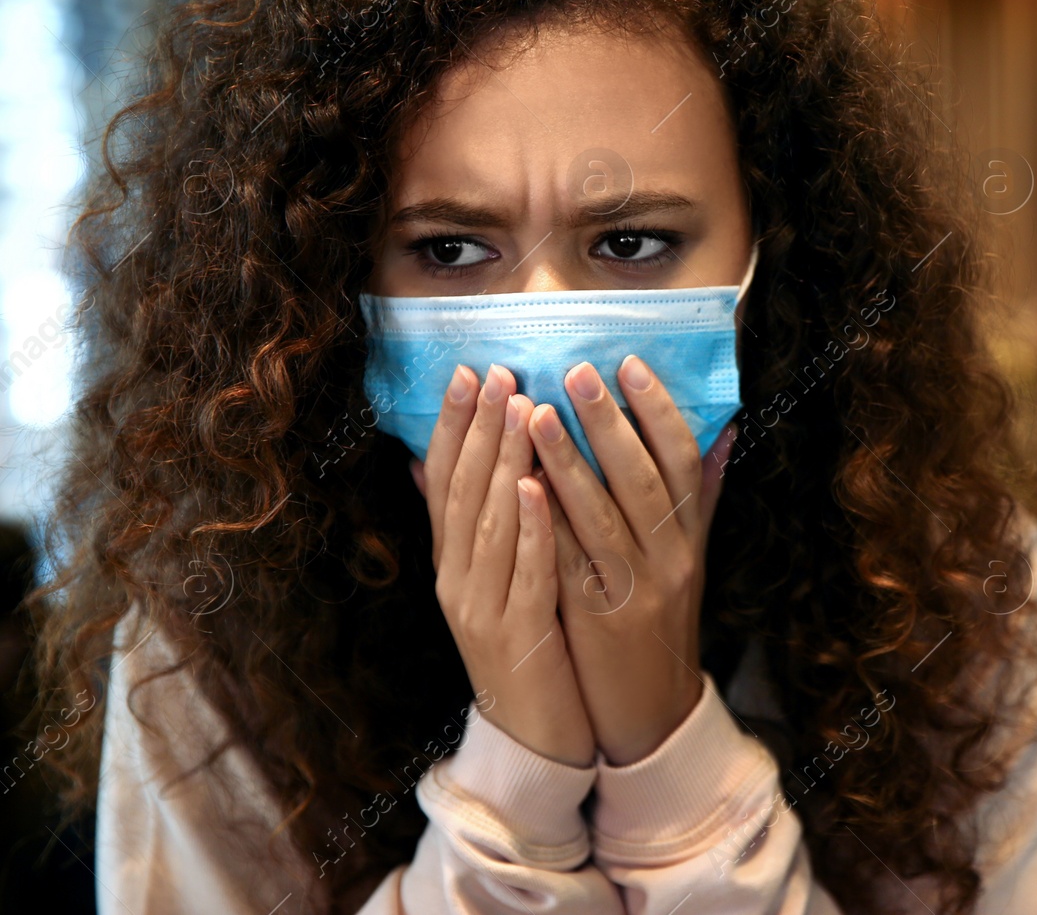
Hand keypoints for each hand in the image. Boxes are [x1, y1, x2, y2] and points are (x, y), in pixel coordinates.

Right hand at [412, 363, 595, 767]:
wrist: (532, 736)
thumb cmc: (524, 645)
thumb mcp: (489, 581)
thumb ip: (468, 523)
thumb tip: (427, 460)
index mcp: (451, 562)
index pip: (442, 481)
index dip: (451, 425)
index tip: (467, 371)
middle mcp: (456, 580)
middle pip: (462, 492)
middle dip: (479, 427)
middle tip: (496, 371)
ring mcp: (482, 608)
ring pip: (490, 524)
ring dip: (504, 462)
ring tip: (521, 408)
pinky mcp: (517, 636)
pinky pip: (525, 573)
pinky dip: (530, 529)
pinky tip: (539, 488)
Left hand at [527, 353, 735, 765]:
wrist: (652, 708)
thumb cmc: (663, 619)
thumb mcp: (690, 555)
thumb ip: (698, 494)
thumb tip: (722, 430)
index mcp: (689, 535)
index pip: (683, 460)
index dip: (658, 410)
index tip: (630, 364)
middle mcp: (669, 557)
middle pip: (641, 478)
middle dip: (608, 421)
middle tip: (576, 370)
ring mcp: (634, 588)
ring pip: (601, 515)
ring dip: (567, 460)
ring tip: (533, 412)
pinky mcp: (594, 618)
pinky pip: (567, 560)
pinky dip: (544, 521)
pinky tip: (518, 485)